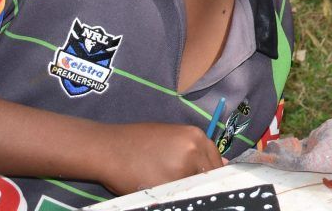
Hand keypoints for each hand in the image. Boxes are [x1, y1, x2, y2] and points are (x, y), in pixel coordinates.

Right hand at [98, 123, 224, 193]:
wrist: (109, 148)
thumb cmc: (138, 141)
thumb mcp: (172, 137)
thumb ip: (197, 150)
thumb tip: (223, 165)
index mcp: (196, 136)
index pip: (216, 162)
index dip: (211, 173)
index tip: (204, 180)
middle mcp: (193, 151)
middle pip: (209, 176)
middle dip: (199, 182)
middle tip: (181, 181)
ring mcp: (182, 170)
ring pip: (194, 187)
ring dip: (185, 187)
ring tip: (163, 178)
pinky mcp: (168, 187)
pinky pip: (179, 195)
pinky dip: (171, 194)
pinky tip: (157, 185)